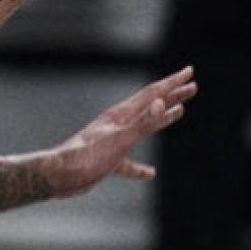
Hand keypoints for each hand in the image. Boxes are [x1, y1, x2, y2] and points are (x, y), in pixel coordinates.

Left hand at [49, 66, 196, 196]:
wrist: (58, 177)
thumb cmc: (87, 157)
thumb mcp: (120, 140)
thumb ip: (143, 123)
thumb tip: (163, 102)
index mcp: (122, 115)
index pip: (153, 93)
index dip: (173, 83)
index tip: (190, 72)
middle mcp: (118, 124)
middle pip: (150, 105)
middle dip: (172, 95)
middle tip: (192, 86)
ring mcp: (113, 141)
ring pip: (143, 128)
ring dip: (162, 119)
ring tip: (178, 112)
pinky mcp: (108, 160)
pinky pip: (129, 162)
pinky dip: (141, 166)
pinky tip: (149, 173)